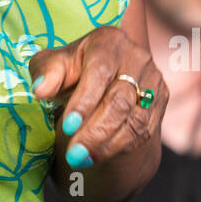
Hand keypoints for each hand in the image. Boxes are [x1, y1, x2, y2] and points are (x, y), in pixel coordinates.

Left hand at [30, 25, 166, 181]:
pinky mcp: (159, 105)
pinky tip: (96, 157)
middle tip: (73, 154)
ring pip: (134, 120)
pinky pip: (142, 132)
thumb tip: (41, 90)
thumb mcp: (54, 64)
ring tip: (81, 160)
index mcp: (109, 41)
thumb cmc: (72, 70)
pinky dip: (118, 147)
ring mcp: (152, 82)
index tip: (67, 125)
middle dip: (95, 130)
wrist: (103, 81)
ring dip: (106, 144)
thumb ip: (46, 72)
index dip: (85, 101)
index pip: (100, 71)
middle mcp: (137, 58)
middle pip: (120, 99)